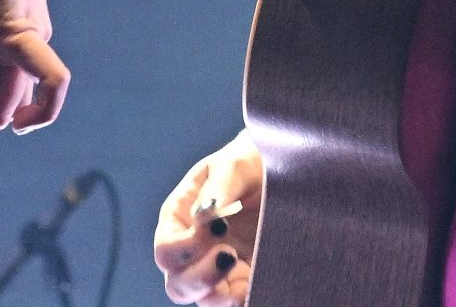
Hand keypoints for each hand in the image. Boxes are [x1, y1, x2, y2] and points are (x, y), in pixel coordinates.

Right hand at [156, 132, 261, 305]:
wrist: (289, 171)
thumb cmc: (253, 163)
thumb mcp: (236, 164)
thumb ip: (218, 186)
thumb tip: (204, 216)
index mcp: (181, 218)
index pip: (166, 249)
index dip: (185, 247)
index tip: (219, 227)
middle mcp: (195, 249)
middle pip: (178, 284)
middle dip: (200, 278)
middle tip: (229, 255)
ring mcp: (220, 268)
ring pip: (205, 300)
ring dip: (220, 299)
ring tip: (244, 283)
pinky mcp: (246, 280)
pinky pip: (236, 302)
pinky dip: (243, 301)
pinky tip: (258, 288)